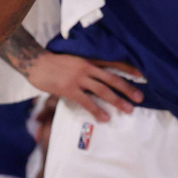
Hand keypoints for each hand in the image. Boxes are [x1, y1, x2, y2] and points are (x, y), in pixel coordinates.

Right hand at [24, 53, 142, 122]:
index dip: (128, 69)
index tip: (142, 75)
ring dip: (117, 101)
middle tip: (140, 98)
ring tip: (128, 110)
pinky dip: (97, 110)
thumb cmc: (54, 62)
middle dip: (127, 88)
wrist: (36, 62)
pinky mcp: (69, 89)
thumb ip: (86, 68)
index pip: (113, 63)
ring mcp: (78, 78)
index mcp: (89, 60)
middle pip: (112, 78)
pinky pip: (87, 101)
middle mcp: (87, 68)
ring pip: (103, 90)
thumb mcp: (74, 60)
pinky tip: (105, 118)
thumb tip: (97, 78)